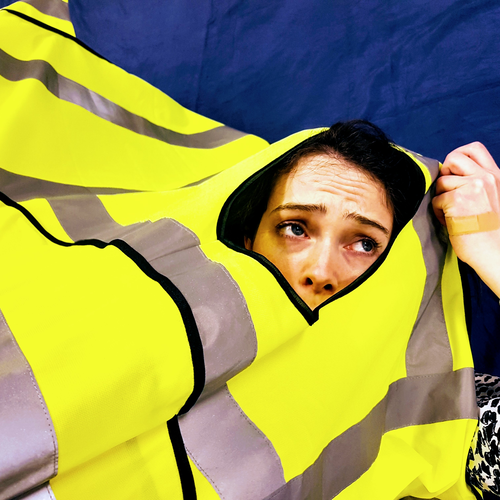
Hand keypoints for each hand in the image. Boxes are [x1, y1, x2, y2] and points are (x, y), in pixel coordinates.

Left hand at [432, 142, 499, 297]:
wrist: (495, 253)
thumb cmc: (491, 232)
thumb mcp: (493, 198)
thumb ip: (478, 183)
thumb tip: (452, 175)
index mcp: (496, 176)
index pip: (474, 149)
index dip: (457, 156)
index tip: (452, 172)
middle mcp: (486, 178)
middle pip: (453, 158)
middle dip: (444, 174)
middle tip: (447, 192)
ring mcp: (473, 187)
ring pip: (441, 182)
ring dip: (440, 198)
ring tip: (451, 213)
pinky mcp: (457, 200)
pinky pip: (436, 200)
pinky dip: (437, 212)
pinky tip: (449, 222)